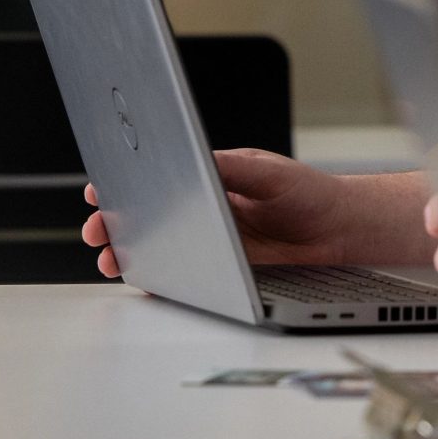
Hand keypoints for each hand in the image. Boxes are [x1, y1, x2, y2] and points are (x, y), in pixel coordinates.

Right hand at [81, 149, 400, 276]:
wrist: (339, 229)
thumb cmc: (308, 192)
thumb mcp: (268, 172)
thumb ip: (231, 168)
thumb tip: (195, 158)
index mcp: (210, 175)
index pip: (159, 175)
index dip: (126, 182)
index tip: (101, 188)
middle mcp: (203, 206)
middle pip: (148, 213)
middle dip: (116, 221)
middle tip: (99, 229)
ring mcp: (207, 237)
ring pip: (157, 243)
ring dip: (129, 251)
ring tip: (111, 258)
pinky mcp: (217, 265)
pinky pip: (180, 272)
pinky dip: (157, 277)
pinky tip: (143, 280)